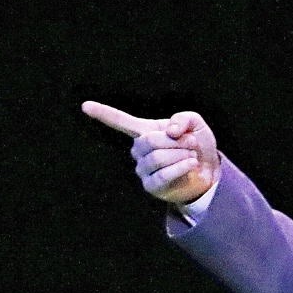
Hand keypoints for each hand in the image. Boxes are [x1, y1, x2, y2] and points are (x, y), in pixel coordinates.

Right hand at [81, 100, 220, 206]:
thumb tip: (169, 131)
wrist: (208, 171)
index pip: (120, 121)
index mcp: (144, 131)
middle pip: (148, 141)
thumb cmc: (196, 145)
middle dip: (174, 141)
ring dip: (179, 154)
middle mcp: (138, 150)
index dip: (103, 113)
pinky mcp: (151, 186)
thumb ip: (182, 119)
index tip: (85, 105)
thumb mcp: (194, 123)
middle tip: (191, 143)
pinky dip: (181, 167)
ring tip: (192, 154)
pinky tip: (191, 164)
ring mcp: (143, 170)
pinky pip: (163, 174)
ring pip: (156, 158)